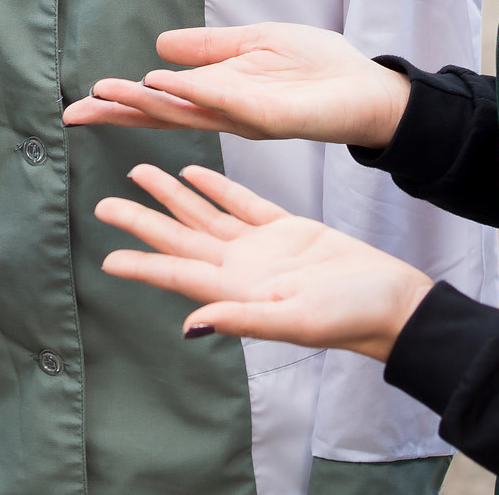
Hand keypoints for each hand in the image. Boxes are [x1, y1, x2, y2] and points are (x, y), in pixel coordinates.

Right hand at [62, 23, 409, 148]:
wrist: (367, 86)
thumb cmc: (318, 67)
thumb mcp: (253, 42)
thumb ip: (208, 47)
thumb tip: (158, 45)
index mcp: (217, 95)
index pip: (160, 101)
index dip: (122, 102)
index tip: (83, 101)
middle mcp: (223, 112)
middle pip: (160, 115)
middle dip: (117, 114)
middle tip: (74, 113)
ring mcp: (244, 116)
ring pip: (184, 111)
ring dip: (143, 102)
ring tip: (106, 95)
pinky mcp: (269, 114)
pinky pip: (224, 101)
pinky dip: (192, 92)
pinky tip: (163, 83)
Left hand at [95, 164, 431, 363]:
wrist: (394, 302)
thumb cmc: (351, 318)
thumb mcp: (296, 321)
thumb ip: (242, 320)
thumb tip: (190, 326)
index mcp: (237, 290)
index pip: (178, 273)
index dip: (142, 265)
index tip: (107, 258)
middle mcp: (241, 268)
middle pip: (181, 239)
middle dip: (142, 221)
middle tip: (104, 204)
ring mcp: (262, 248)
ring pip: (205, 216)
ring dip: (172, 197)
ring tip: (140, 173)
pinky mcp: (287, 230)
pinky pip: (241, 203)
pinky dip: (217, 188)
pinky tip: (194, 174)